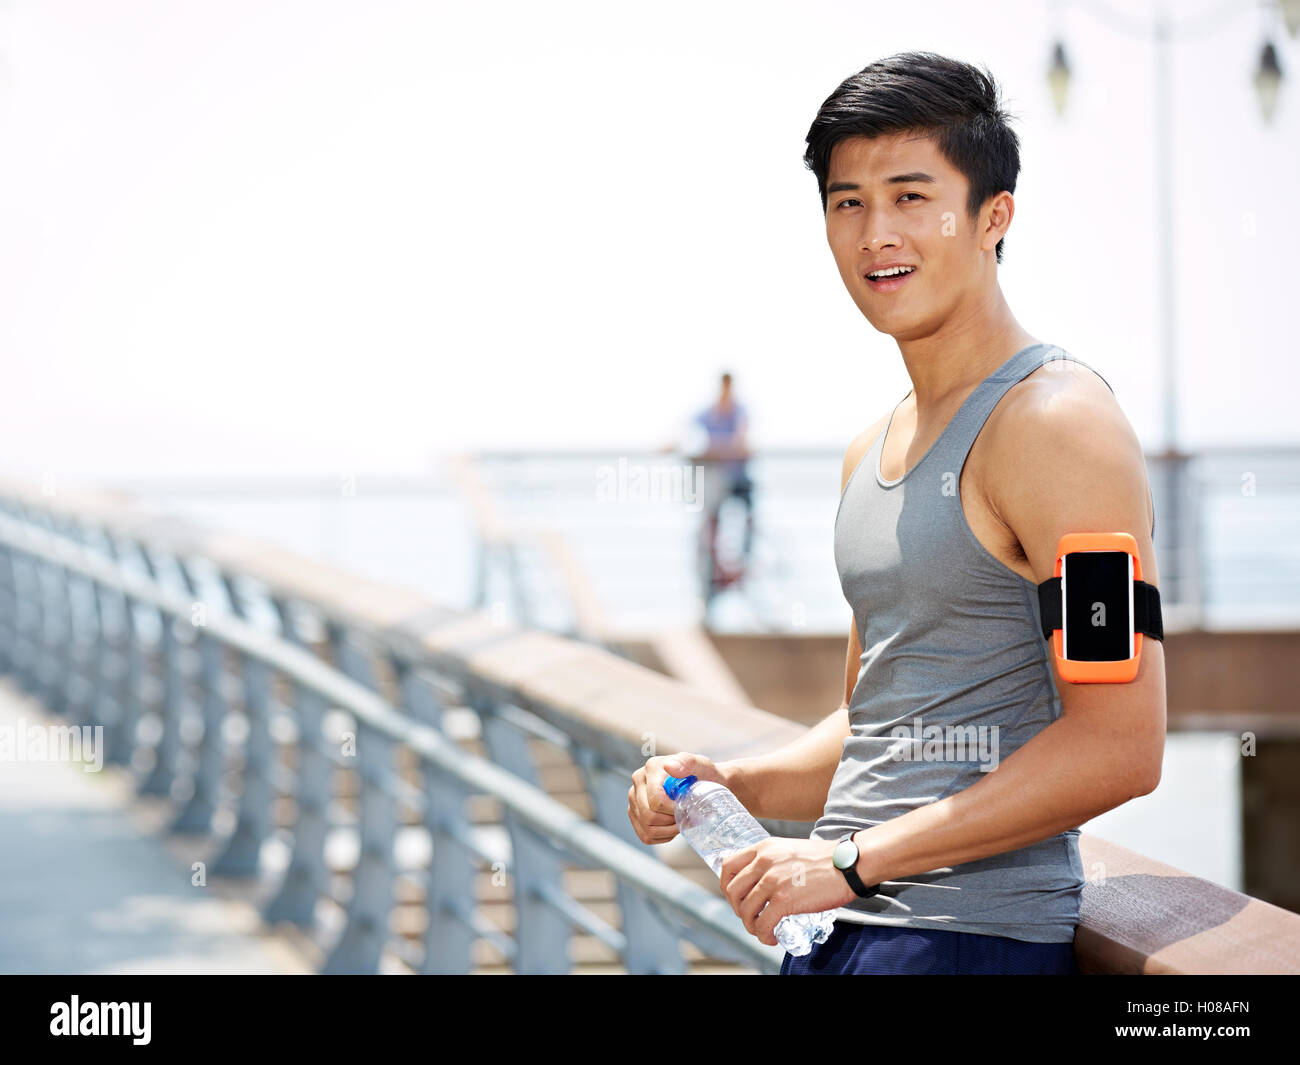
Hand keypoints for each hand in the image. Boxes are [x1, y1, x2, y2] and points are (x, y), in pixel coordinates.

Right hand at [627, 752, 728, 844]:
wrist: (704, 782)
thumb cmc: (704, 774)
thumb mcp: (702, 765)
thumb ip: (687, 762)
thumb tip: (669, 766)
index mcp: (651, 768)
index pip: (656, 800)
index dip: (673, 811)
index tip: (687, 809)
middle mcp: (639, 781)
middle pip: (648, 815)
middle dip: (670, 822)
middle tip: (686, 817)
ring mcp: (634, 798)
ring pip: (646, 828)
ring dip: (667, 831)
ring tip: (680, 821)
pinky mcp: (635, 813)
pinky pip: (645, 835)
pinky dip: (662, 836)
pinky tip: (672, 826)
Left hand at [719, 836, 855, 946]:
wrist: (847, 864)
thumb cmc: (824, 859)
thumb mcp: (789, 849)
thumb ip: (772, 860)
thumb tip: (761, 880)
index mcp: (763, 848)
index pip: (728, 866)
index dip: (726, 885)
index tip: (735, 897)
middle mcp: (763, 862)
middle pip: (733, 890)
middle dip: (737, 908)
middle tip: (750, 916)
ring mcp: (772, 881)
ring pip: (746, 910)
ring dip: (750, 925)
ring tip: (761, 930)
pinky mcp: (784, 900)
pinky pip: (763, 923)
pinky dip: (763, 935)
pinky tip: (771, 938)